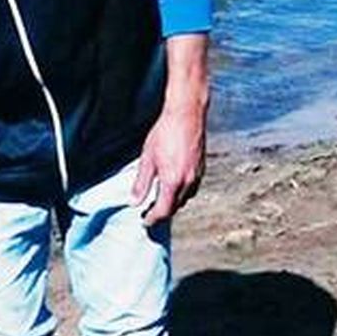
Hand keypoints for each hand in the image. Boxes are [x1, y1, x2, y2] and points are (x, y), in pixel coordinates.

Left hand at [132, 101, 206, 227]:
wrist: (187, 115)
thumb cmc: (166, 133)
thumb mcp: (147, 159)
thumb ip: (141, 183)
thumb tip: (134, 201)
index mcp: (173, 181)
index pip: (163, 210)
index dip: (153, 218)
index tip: (145, 221)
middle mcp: (188, 181)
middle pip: (175, 207)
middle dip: (162, 212)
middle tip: (149, 211)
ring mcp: (197, 175)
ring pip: (185, 198)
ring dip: (173, 202)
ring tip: (160, 198)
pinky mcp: (202, 168)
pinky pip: (192, 187)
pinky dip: (182, 191)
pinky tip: (174, 184)